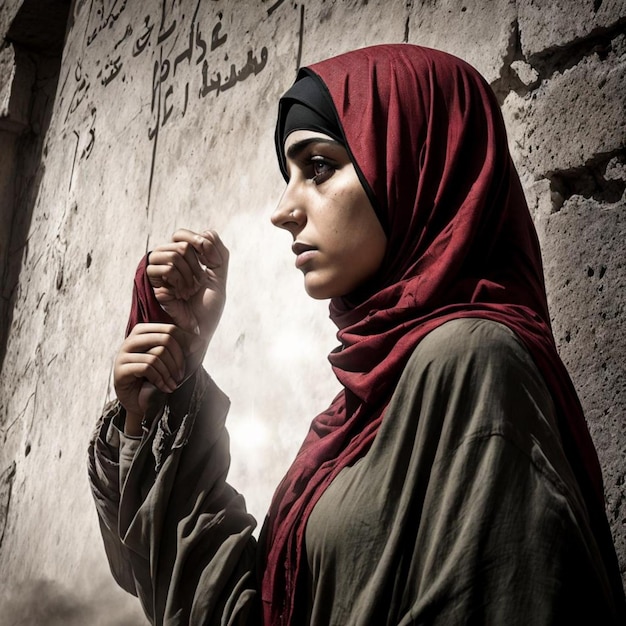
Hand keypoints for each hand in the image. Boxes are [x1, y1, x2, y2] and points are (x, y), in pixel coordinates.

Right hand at [114, 323, 200, 433]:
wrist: (137, 400)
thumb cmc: (155, 377)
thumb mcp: (168, 360)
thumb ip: (180, 348)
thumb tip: (200, 340)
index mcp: (143, 332)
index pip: (170, 329)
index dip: (185, 342)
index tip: (192, 355)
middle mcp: (131, 340)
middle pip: (165, 340)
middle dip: (178, 359)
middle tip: (181, 375)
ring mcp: (123, 354)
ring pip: (156, 355)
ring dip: (169, 373)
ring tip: (173, 385)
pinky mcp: (120, 370)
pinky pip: (146, 368)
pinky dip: (160, 380)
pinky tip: (164, 388)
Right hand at [147, 229, 228, 355]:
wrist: (200, 330)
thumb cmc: (209, 306)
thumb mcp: (220, 275)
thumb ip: (219, 252)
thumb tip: (206, 232)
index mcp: (182, 258)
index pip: (181, 234)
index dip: (199, 243)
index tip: (210, 263)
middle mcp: (167, 262)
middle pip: (180, 243)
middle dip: (197, 264)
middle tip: (199, 283)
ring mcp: (159, 272)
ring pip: (172, 254)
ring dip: (188, 274)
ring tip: (190, 290)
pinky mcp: (153, 284)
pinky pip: (165, 268)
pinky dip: (179, 281)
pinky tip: (181, 295)